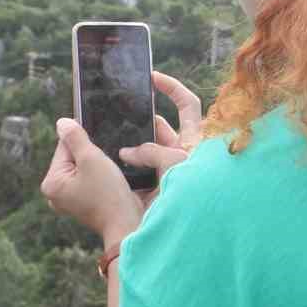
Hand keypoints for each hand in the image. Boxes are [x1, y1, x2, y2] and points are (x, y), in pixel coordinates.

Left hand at [41, 118, 141, 245]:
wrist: (127, 224)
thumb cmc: (109, 194)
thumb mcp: (92, 158)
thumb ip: (75, 137)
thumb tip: (62, 122)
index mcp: (51, 183)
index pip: (63, 146)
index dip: (84, 142)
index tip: (99, 152)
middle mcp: (55, 193)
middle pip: (72, 157)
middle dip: (90, 155)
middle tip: (105, 166)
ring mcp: (69, 200)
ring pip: (83, 167)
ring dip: (97, 164)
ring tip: (108, 175)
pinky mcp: (83, 203)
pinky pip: (89, 179)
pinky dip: (99, 176)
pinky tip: (109, 181)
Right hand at [119, 71, 203, 208]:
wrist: (197, 229)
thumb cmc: (196, 189)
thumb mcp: (174, 160)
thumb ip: (150, 151)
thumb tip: (127, 153)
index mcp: (196, 139)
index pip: (186, 103)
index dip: (171, 87)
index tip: (152, 77)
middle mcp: (185, 153)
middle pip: (160, 128)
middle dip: (140, 122)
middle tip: (118, 115)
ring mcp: (171, 171)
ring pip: (146, 151)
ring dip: (130, 147)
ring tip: (109, 137)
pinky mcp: (159, 189)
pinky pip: (139, 172)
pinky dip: (127, 168)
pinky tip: (110, 163)